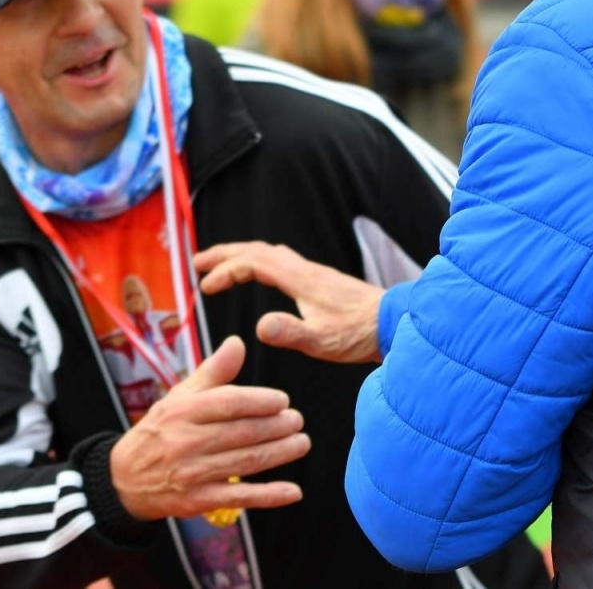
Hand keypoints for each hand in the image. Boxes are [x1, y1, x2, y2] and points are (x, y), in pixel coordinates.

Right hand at [109, 335, 309, 520]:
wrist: (126, 478)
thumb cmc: (161, 430)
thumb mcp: (180, 397)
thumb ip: (213, 372)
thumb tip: (238, 342)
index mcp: (182, 412)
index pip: (228, 403)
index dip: (259, 401)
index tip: (283, 400)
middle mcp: (186, 442)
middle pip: (241, 433)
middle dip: (276, 427)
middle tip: (298, 420)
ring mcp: (192, 474)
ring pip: (245, 463)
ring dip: (279, 454)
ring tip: (301, 443)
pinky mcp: (198, 501)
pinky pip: (239, 497)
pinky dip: (269, 496)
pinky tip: (293, 491)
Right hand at [194, 242, 383, 364]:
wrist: (393, 322)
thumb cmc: (359, 334)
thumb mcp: (322, 341)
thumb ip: (290, 333)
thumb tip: (258, 327)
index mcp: (299, 279)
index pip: (253, 263)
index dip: (226, 271)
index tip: (206, 288)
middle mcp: (304, 270)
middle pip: (258, 250)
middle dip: (226, 254)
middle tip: (199, 263)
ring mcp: (313, 273)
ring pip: (270, 254)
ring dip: (242, 256)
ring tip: (222, 266)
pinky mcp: (320, 280)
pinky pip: (281, 262)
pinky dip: (260, 262)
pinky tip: (261, 276)